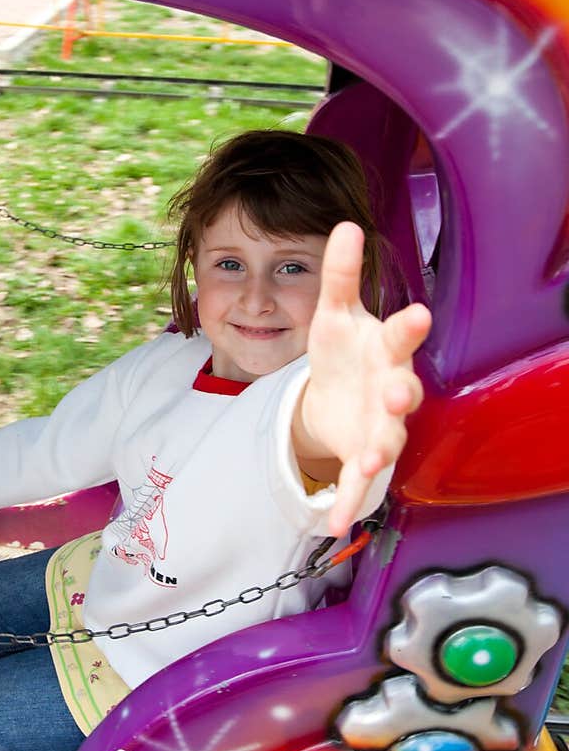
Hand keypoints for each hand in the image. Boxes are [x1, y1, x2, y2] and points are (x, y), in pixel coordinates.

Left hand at [295, 221, 431, 538]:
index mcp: (385, 350)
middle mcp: (390, 390)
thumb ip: (340, 275)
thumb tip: (345, 225)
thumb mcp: (334, 312)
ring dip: (376, 452)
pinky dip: (347, 506)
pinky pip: (357, 485)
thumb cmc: (344, 348)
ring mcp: (378, 427)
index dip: (409, 327)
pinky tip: (333, 525)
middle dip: (401, 395)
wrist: (336, 394)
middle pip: (402, 393)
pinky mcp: (359, 455)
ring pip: (385, 442)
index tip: (417, 313)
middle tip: (398, 394)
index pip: (400, 335)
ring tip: (365, 462)